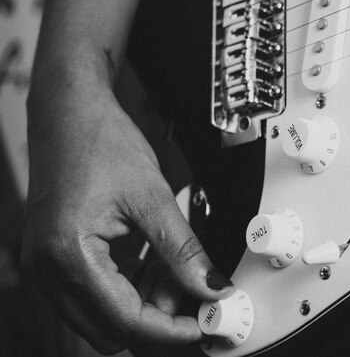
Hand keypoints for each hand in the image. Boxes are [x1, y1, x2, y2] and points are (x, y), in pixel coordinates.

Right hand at [21, 82, 231, 353]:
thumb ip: (183, 249)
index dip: (170, 329)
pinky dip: (130, 286)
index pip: (125, 319)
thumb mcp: (153, 197)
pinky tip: (158, 265)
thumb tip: (209, 285)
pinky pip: (97, 291)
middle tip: (194, 296)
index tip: (203, 324)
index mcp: (67, 254)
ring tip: (179, 273)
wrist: (70, 111)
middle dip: (157, 319)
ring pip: (103, 314)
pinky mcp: (59, 257)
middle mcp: (49, 268)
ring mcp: (49, 265)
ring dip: (144, 303)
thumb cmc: (100, 141)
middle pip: (110, 327)